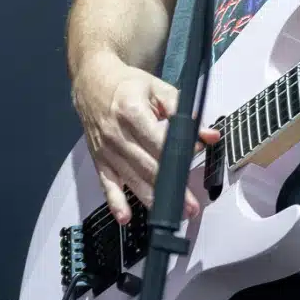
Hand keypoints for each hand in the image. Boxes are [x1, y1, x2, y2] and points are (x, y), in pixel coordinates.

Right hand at [72, 55, 220, 225]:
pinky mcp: (100, 160)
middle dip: (171, 188)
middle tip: (191, 205)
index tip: (195, 159)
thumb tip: (208, 135)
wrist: (92, 82)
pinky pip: (108, 184)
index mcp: (131, 111)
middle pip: (148, 166)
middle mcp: (117, 134)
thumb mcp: (157, 88)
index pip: (158, 140)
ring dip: (152, 200)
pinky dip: (116, 202)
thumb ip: (183, 112)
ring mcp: (106, 150)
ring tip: (172, 215)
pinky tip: (125, 217)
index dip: (178, 153)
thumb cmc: (127, 85)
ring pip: (132, 179)